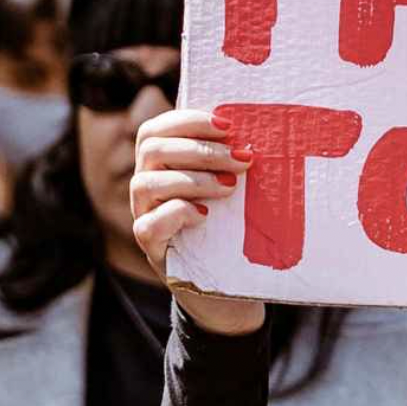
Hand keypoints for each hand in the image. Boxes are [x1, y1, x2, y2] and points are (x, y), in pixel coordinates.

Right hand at [131, 109, 265, 335]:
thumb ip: (233, 160)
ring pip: (145, 183)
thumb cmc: (232, 224)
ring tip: (231, 187)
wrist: (228, 284)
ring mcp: (144, 215)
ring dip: (194, 179)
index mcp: (162, 164)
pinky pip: (149, 224)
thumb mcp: (234, 188)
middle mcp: (147, 186)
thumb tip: (262, 128)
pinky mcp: (151, 246)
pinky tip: (205, 215)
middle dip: (201, 149)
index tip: (228, 124)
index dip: (188, 121)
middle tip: (243, 160)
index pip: (156, 129)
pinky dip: (178, 213)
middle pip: (152, 149)